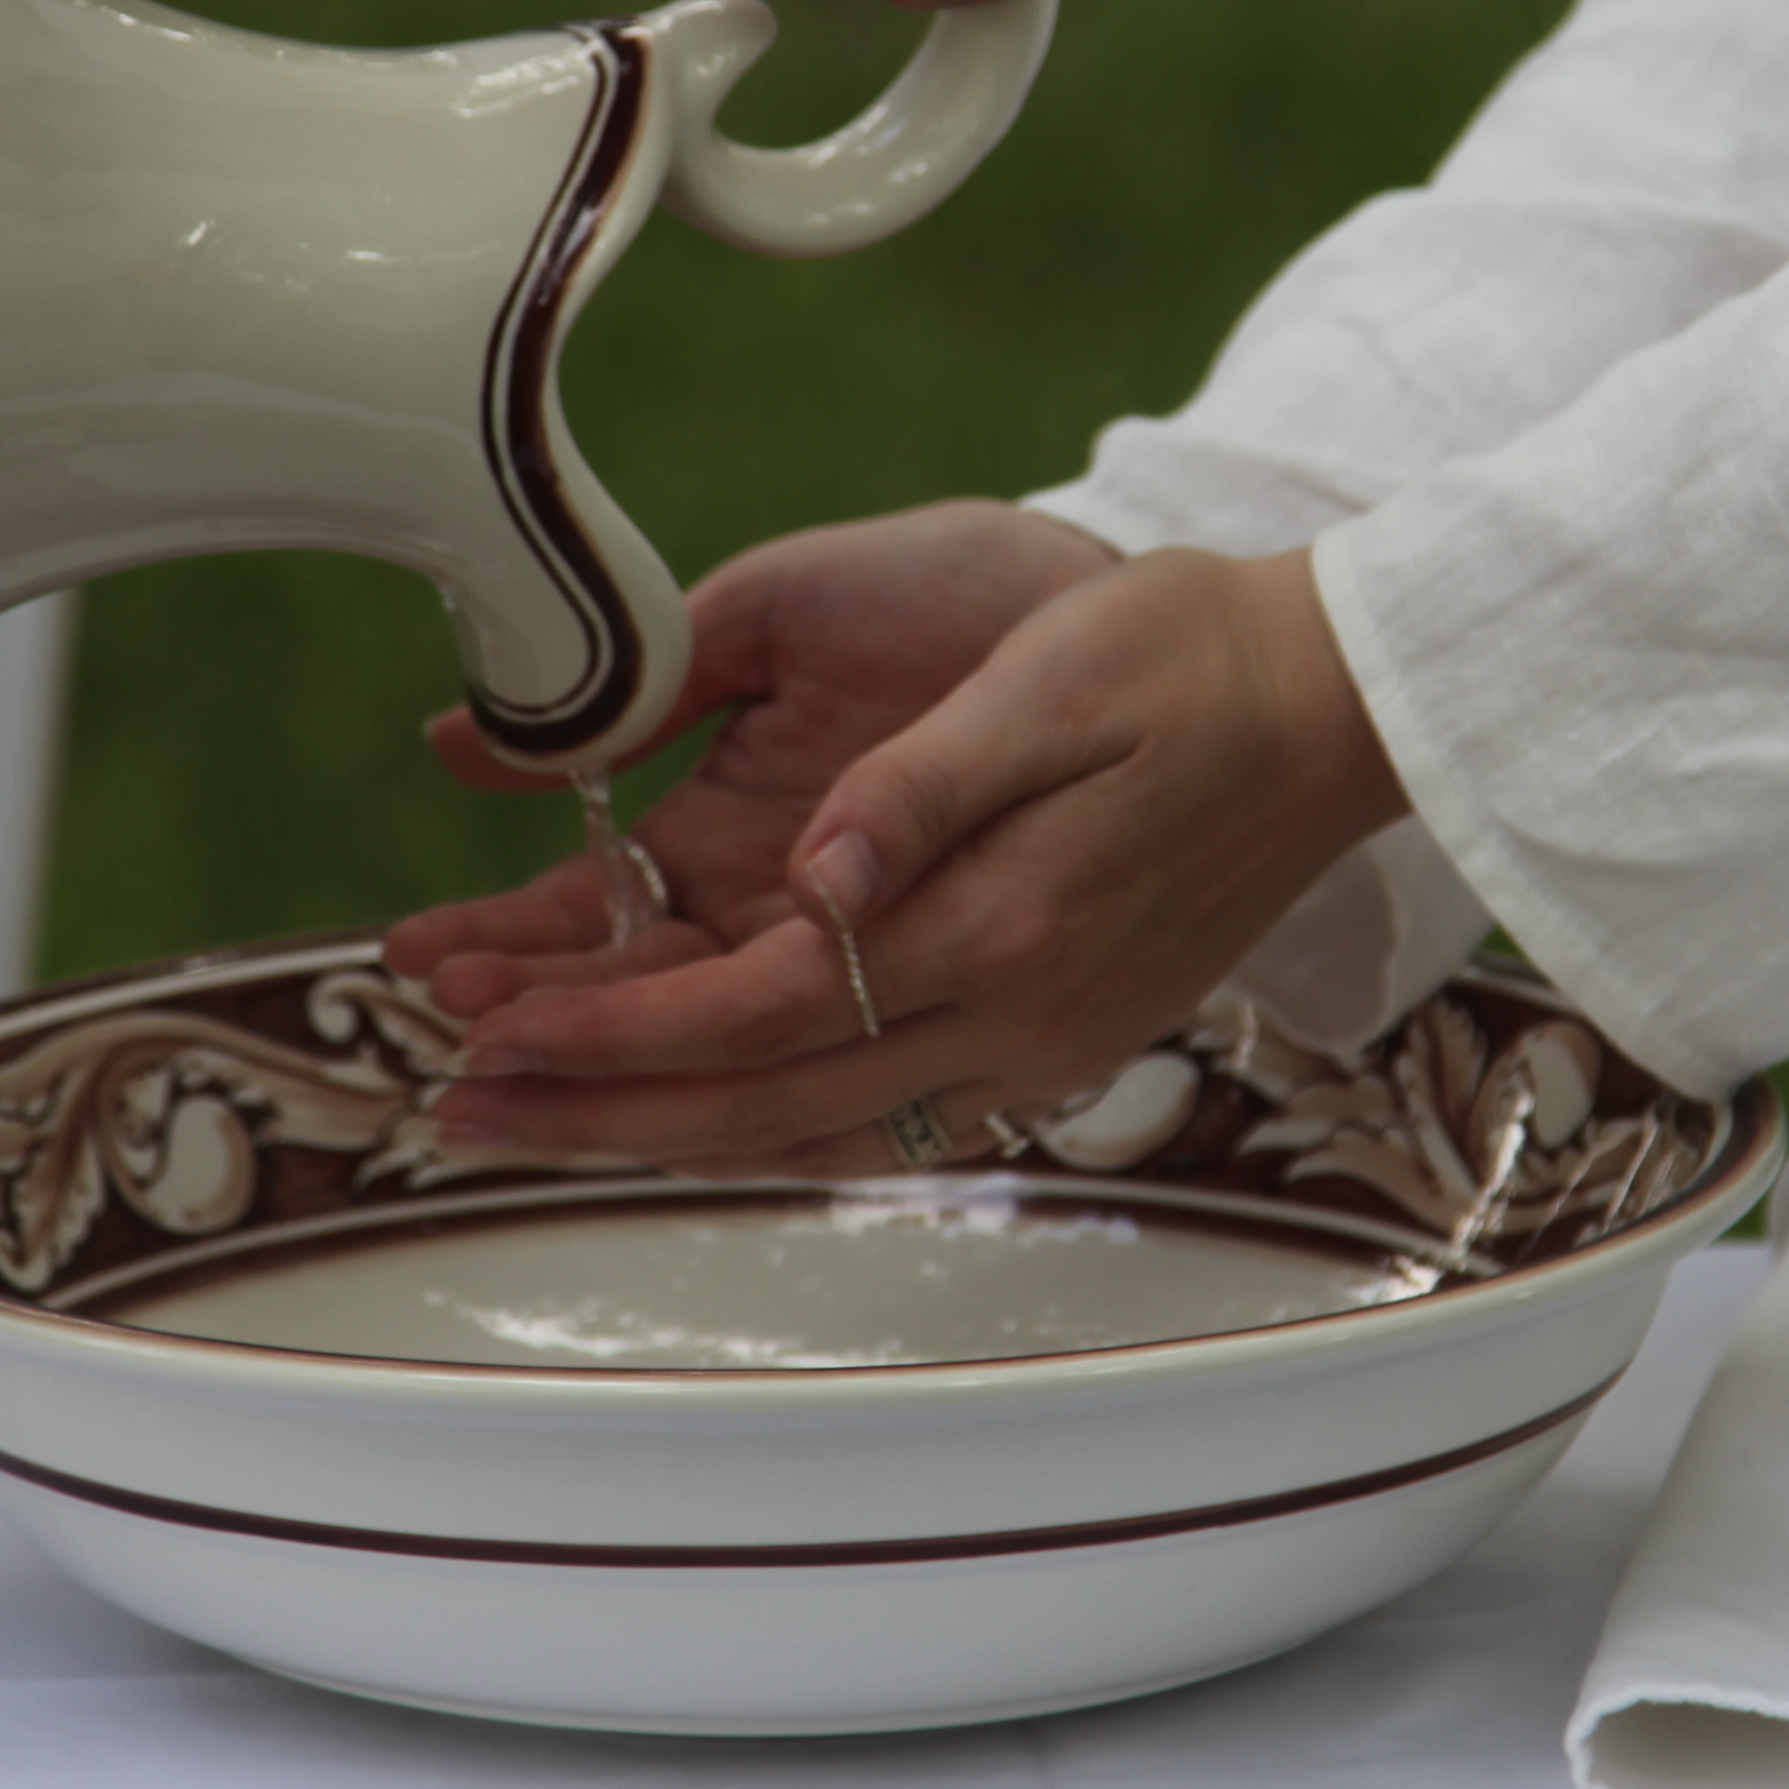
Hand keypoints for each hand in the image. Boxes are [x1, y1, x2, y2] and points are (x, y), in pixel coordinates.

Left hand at [421, 543, 1410, 1174]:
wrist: (1336, 704)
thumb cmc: (1190, 661)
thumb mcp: (1054, 684)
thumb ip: (925, 787)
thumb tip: (816, 870)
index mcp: (996, 930)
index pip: (760, 1012)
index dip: (613, 1029)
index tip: (490, 1022)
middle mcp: (1012, 1018)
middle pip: (763, 1104)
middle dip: (596, 1111)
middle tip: (452, 1105)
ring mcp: (1036, 1042)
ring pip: (810, 1125)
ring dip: (661, 1126)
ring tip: (529, 1114)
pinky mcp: (1047, 1031)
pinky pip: (871, 1109)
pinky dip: (759, 1117)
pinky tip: (688, 1105)